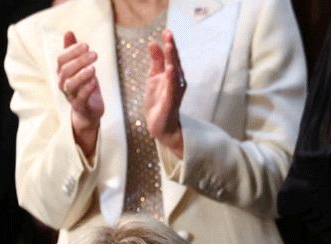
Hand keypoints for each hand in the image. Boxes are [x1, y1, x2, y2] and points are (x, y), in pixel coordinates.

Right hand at [57, 31, 103, 156]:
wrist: (88, 113)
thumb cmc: (84, 88)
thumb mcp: (81, 68)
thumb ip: (74, 51)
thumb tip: (69, 32)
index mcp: (62, 73)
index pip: (61, 59)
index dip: (72, 51)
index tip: (86, 45)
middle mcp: (63, 84)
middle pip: (65, 70)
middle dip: (79, 60)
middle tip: (94, 54)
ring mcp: (70, 96)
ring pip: (70, 84)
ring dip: (81, 74)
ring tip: (94, 68)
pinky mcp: (80, 106)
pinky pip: (80, 97)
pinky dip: (87, 88)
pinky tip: (95, 81)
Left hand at [144, 30, 185, 157]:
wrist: (160, 125)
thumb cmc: (158, 101)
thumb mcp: (154, 77)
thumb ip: (156, 61)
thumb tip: (153, 43)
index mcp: (172, 75)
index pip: (171, 57)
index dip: (169, 44)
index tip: (166, 31)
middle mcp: (177, 82)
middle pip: (175, 62)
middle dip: (172, 48)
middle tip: (168, 34)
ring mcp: (175, 92)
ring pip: (175, 73)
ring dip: (173, 60)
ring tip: (169, 47)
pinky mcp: (171, 102)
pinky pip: (172, 89)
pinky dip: (171, 79)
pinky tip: (170, 69)